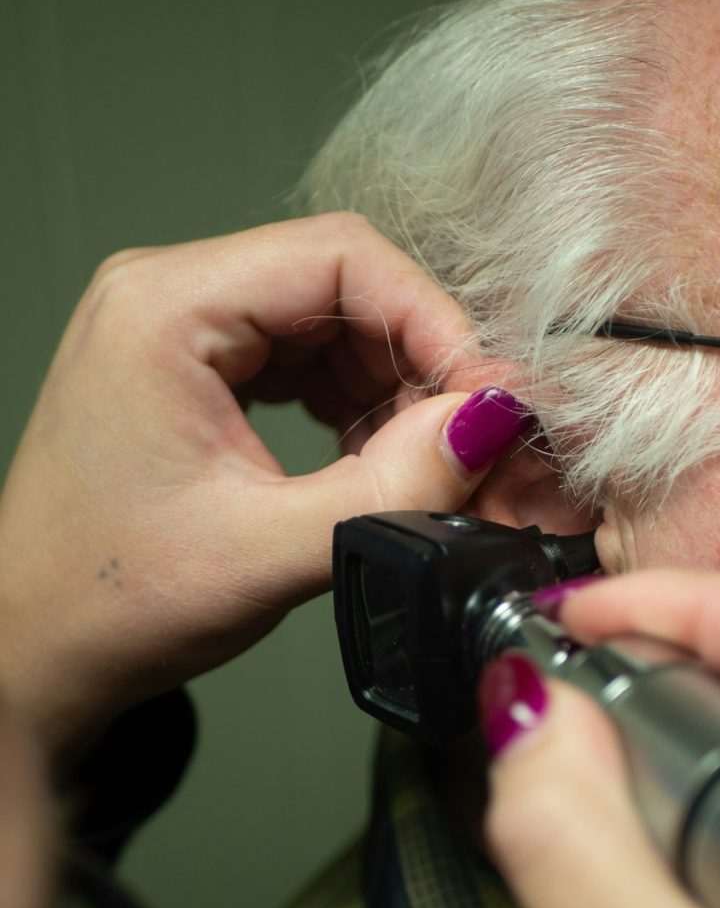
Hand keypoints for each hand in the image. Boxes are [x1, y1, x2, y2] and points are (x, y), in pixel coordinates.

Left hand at [0, 214, 529, 758]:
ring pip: (340, 325)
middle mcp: (172, 299)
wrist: (40, 648)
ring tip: (429, 462)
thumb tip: (485, 423)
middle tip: (476, 438)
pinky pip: (315, 361)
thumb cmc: (106, 601)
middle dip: (424, 362)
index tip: (486, 392)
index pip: (340, 258)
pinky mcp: (211, 372)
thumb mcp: (267, 550)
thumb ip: (391, 485)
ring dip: (400, 390)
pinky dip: (364, 407)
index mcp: (163, 309)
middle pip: (347, 287)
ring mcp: (191, 333)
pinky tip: (380, 458)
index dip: (432, 318)